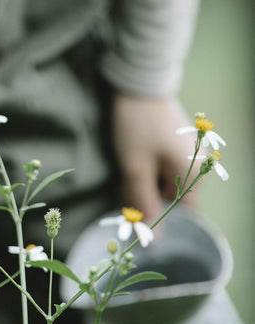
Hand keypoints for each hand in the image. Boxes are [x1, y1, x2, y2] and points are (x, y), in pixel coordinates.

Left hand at [111, 94, 198, 222]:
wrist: (138, 83)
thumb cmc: (137, 127)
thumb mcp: (135, 169)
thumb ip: (144, 205)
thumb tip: (154, 240)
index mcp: (194, 175)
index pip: (186, 216)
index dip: (165, 224)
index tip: (142, 228)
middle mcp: (197, 166)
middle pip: (174, 200)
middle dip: (150, 203)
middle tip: (126, 199)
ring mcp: (186, 154)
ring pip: (165, 184)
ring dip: (146, 187)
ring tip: (128, 177)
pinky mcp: (174, 144)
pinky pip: (162, 169)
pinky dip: (147, 172)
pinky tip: (132, 165)